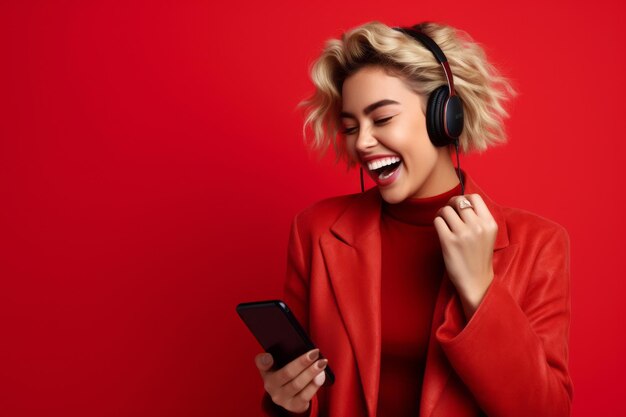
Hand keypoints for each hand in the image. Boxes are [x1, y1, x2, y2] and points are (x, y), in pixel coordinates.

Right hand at [255, 349, 327, 413]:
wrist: (289, 396)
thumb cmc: (285, 374)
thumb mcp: (279, 365)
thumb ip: (281, 356)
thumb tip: (288, 352)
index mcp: (267, 372)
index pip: (262, 364)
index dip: (264, 360)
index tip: (270, 356)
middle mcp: (271, 386)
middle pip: (287, 373)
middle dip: (302, 362)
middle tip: (315, 353)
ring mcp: (281, 398)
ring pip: (297, 385)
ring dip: (311, 373)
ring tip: (321, 363)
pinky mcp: (293, 406)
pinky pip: (305, 396)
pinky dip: (314, 386)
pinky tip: (321, 377)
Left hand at [434, 193, 497, 318]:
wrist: (476, 281)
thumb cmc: (479, 256)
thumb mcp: (487, 234)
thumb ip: (478, 218)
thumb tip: (459, 201)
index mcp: (489, 224)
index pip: (474, 198)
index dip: (463, 199)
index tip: (459, 207)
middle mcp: (477, 227)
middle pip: (458, 201)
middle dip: (450, 205)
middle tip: (448, 214)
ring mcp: (463, 234)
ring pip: (446, 210)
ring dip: (442, 214)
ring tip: (444, 223)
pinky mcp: (449, 241)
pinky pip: (438, 221)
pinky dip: (437, 223)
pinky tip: (441, 231)